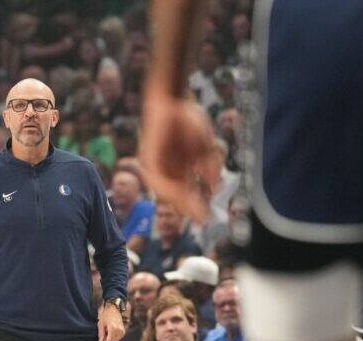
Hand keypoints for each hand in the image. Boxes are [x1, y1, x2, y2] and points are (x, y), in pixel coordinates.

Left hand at [98, 304, 124, 340]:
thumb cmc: (106, 315)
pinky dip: (113, 338)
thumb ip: (101, 334)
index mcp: (113, 329)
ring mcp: (122, 332)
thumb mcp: (101, 324)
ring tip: (106, 333)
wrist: (114, 309)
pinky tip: (109, 333)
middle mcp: (119, 331)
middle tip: (102, 338)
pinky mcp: (123, 332)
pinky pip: (117, 339)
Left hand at [139, 93, 218, 224]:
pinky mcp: (148, 160)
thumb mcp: (205, 146)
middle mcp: (167, 170)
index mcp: (180, 169)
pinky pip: (157, 180)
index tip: (205, 217)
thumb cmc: (189, 120)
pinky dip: (168, 189)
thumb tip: (214, 187)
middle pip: (177, 196)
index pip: (186, 193)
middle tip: (202, 219)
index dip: (195, 206)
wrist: (171, 99)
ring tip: (194, 211)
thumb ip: (210, 166)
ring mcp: (156, 166)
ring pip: (167, 191)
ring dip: (180, 202)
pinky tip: (180, 196)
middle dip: (189, 209)